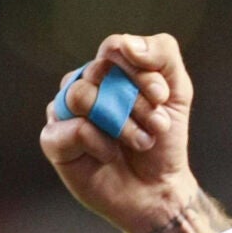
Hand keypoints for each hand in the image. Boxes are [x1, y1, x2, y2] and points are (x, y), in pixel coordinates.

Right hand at [39, 33, 200, 232]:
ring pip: (81, 96)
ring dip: (121, 123)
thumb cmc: (164, 139)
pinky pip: (74, 128)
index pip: (114, 49)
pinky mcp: (54, 141)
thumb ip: (161, 53)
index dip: (141, 72)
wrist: (160, 188)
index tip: (162, 97)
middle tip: (157, 126)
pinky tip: (110, 155)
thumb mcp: (177, 91)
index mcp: (108, 69)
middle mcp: (82, 85)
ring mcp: (63, 112)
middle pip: (98, 72)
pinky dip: (102, 144)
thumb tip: (125, 45)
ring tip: (139, 141)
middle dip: (137, 103)